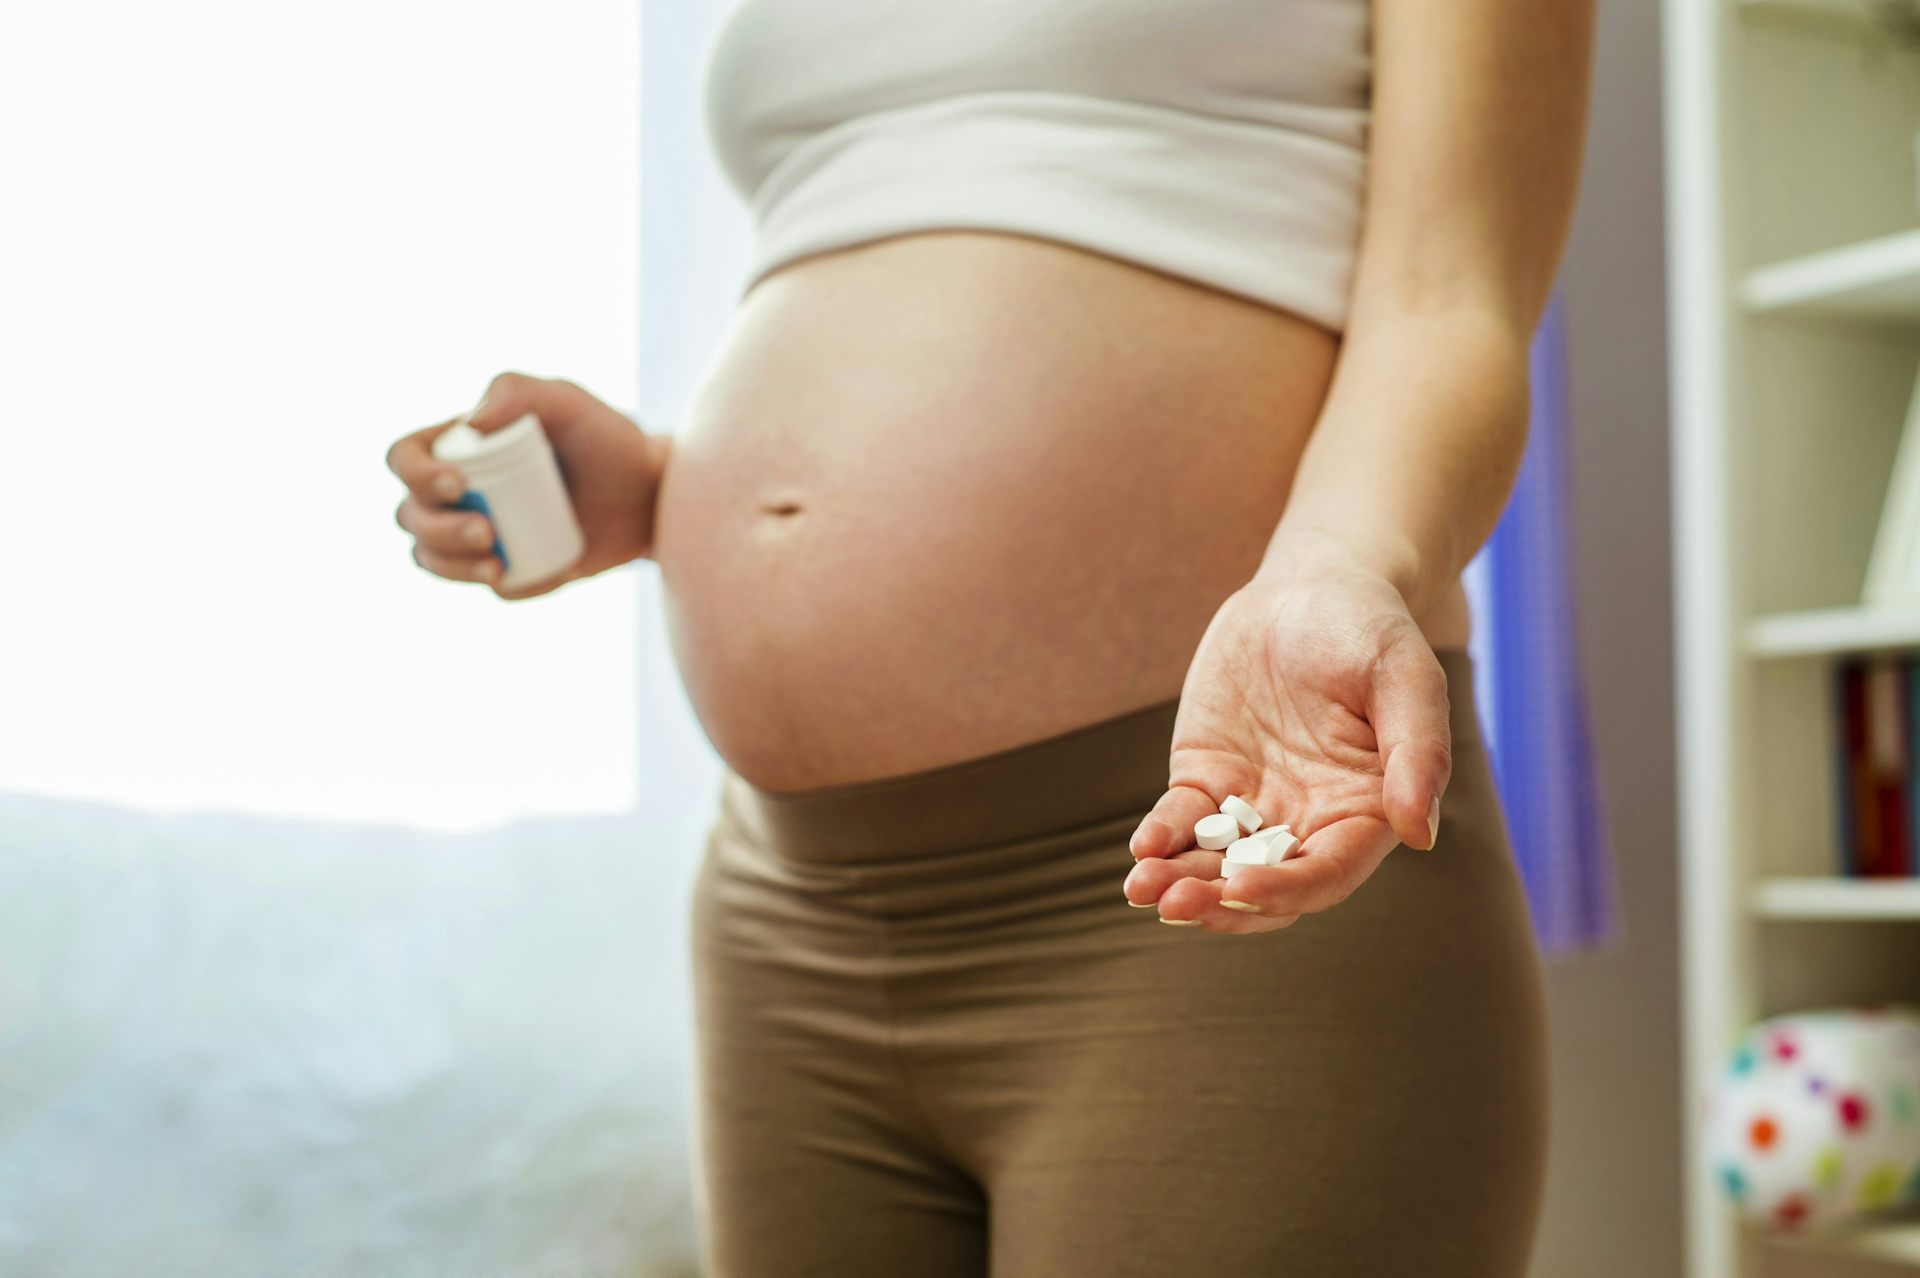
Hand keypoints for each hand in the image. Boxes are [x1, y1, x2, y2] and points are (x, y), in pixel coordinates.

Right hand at [385, 371, 669, 598]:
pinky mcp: (511, 569)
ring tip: (497, 565)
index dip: (416, 475)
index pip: (405, 458)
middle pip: (410, 516)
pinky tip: (550, 574)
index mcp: (457, 446)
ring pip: (432, 559)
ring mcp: (479, 533)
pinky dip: (510, 586)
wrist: (651, 493)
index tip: (458, 485)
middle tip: (486, 531)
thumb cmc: (606, 439)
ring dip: (452, 567)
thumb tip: (470, 422)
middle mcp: (458, 491)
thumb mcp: (567, 401)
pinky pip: (492, 588)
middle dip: (437, 530)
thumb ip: (517, 390)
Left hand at [1124, 538, 1452, 933]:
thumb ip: (1417, 751)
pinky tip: (1143, 848)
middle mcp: (1309, 824)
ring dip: (1181, 882)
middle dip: (1220, 905)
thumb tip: (1418, 834)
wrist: (1311, 586)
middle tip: (1175, 905)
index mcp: (1365, 814)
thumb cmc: (1370, 629)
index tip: (1242, 888)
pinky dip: (1162, 837)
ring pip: (1217, 865)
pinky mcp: (1209, 779)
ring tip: (1142, 888)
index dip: (1286, 889)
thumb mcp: (1405, 676)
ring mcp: (1255, 804)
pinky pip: (1183, 821)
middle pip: (1266, 888)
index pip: (1327, 874)